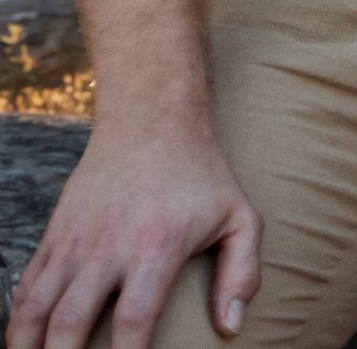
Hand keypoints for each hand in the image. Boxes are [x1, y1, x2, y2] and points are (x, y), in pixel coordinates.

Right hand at [7, 120, 260, 348]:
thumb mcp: (241, 217)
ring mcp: (74, 242)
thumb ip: (242, 273)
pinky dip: (18, 320)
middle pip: (69, 322)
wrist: (151, 122)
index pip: (133, 319)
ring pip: (34, 308)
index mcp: (156, 246)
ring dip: (27, 346)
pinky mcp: (55, 235)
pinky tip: (24, 342)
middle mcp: (108, 247)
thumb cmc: (202, 175)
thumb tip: (232, 328)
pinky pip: (26, 287)